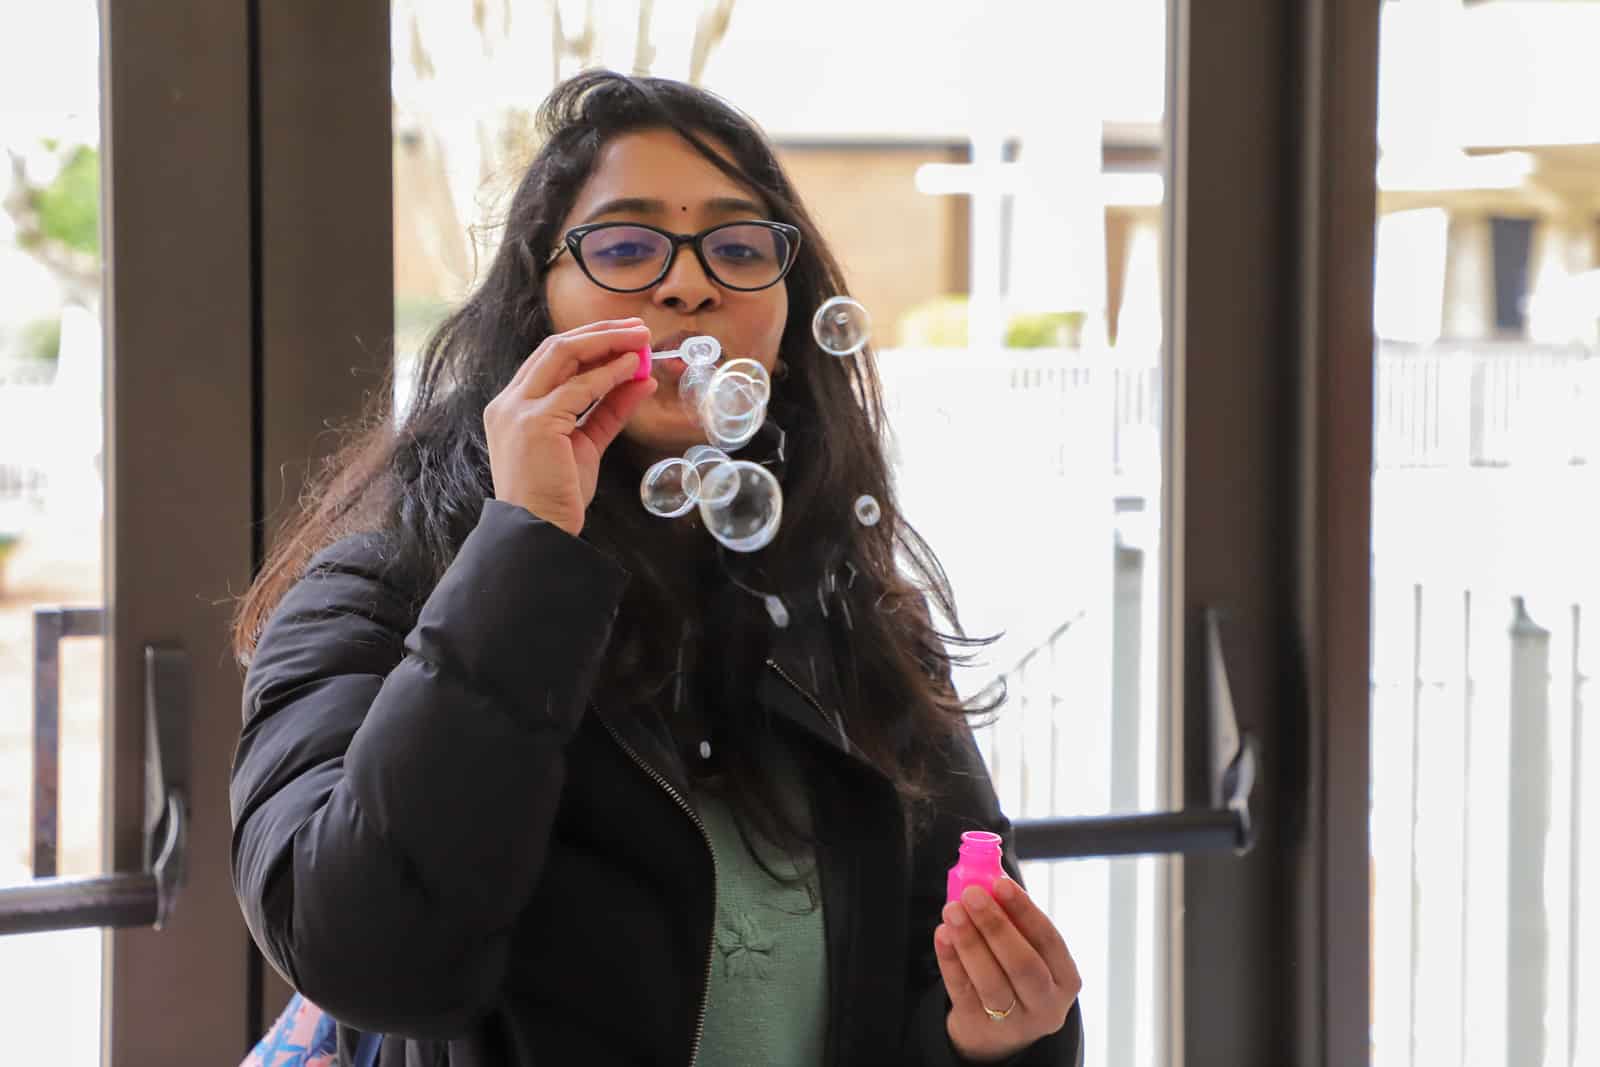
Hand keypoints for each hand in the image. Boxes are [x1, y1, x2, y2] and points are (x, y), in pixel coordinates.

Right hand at [483, 318, 657, 535]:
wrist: (538, 532)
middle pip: (556, 348)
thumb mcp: (586, 444)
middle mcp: (509, 402)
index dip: (590, 342)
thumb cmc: (557, 495)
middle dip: (599, 333)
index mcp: (513, 406)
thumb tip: (640, 381)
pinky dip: (609, 374)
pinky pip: (579, 387)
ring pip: (563, 355)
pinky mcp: (535, 423)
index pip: (551, 359)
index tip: (623, 336)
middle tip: (636, 329)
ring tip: (640, 339)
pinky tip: (632, 368)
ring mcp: (518, 410)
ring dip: (607, 343)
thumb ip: (608, 410)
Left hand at [933, 878, 1080, 1063]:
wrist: (993, 1032)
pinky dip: (951, 961)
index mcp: (1065, 979)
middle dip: (996, 926)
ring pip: (991, 982)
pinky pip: (962, 992)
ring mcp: (1014, 1023)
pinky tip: (942, 935)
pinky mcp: (979, 1029)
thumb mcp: (1025, 950)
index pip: (1050, 941)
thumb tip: (988, 872)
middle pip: (1023, 965)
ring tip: (952, 910)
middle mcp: (1046, 1005)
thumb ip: (1013, 916)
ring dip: (970, 942)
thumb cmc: (1012, 975)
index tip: (1001, 883)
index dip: (1025, 910)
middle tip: (972, 894)